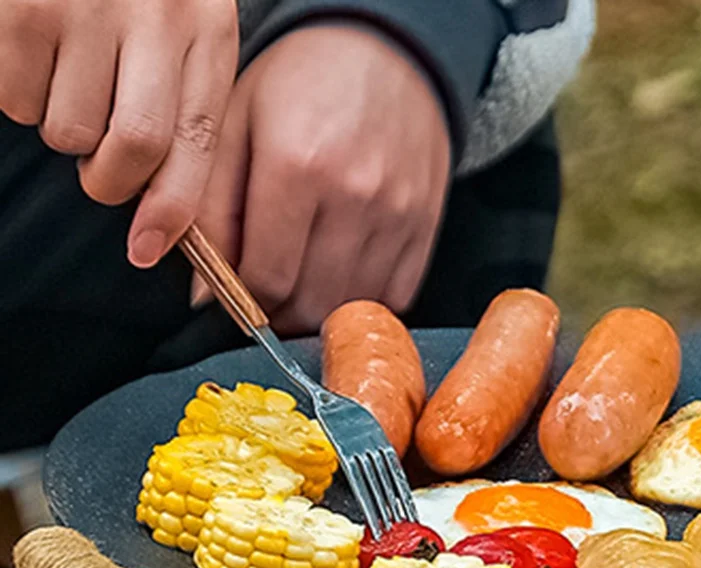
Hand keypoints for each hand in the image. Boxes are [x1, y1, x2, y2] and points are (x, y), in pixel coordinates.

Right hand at [0, 0, 237, 267]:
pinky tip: (32, 50)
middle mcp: (154, 15)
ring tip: (66, 74)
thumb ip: (183, 107)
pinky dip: (18, 95)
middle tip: (98, 168)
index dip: (173, 211)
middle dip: (110, 181)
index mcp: (205, 30)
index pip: (197, 143)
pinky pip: (15, 98)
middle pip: (134, 147)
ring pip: (67, 130)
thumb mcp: (183, 30)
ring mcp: (84, 4)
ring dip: (61, 126)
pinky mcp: (22, 3)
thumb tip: (162, 218)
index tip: (146, 251)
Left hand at [196, 23, 451, 332]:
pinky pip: (394, 299)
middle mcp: (354, 195)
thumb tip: (206, 297)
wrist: (385, 52)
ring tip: (301, 286)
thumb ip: (211, 212)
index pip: (267, 280)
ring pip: (351, 309)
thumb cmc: (301, 84)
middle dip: (280, 315)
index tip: (237, 299)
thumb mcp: (235, 128)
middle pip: (310, 305)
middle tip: (266, 297)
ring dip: (320, 313)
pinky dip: (363, 304)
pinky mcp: (425, 227)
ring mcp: (397, 215)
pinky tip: (340, 277)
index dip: (244, 305)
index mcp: (296, 165)